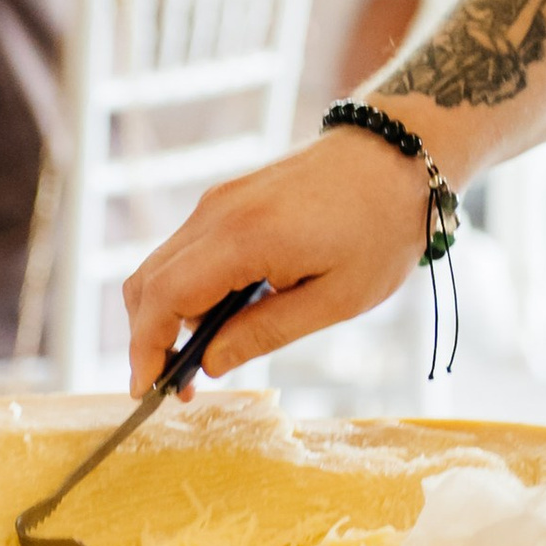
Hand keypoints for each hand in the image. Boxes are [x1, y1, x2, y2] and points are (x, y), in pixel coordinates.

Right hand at [123, 127, 437, 386]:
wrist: (399, 154)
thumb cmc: (382, 227)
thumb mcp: (337, 298)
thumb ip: (266, 331)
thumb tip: (210, 363)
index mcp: (243, 237)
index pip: (163, 298)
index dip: (145, 349)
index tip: (147, 391)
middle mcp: (217, 212)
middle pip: (148, 282)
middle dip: (149, 339)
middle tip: (179, 386)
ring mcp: (219, 200)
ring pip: (163, 265)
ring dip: (168, 315)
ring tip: (209, 354)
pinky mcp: (229, 197)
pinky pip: (188, 249)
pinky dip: (188, 288)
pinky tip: (225, 315)